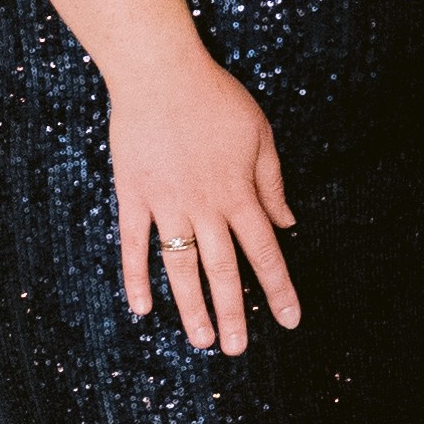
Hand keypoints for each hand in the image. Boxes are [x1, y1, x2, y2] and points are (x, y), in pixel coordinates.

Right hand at [106, 34, 298, 355]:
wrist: (161, 74)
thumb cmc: (217, 100)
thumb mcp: (260, 136)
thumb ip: (272, 184)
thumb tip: (287, 224)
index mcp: (240, 193)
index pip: (265, 252)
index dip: (279, 288)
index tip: (290, 320)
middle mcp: (205, 207)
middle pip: (224, 270)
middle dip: (234, 313)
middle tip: (238, 349)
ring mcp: (166, 205)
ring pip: (181, 268)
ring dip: (192, 307)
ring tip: (201, 341)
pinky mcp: (133, 197)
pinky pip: (133, 246)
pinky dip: (136, 278)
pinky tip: (142, 309)